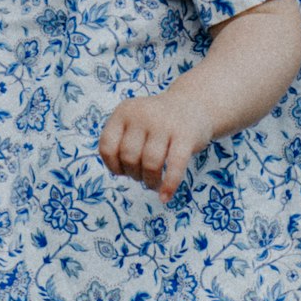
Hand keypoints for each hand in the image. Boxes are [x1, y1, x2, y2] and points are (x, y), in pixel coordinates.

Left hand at [99, 79, 213, 203]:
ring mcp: (165, 123)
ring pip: (150, 164)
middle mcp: (142, 114)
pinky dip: (169, 186)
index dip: (113, 165)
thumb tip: (119, 171)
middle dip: (134, 174)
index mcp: (125, 111)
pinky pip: (175, 166)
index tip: (123, 170)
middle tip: (143, 176)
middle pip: (129, 157)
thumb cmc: (157, 122)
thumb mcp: (134, 121)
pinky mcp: (186, 135)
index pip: (107, 146)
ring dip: (150, 181)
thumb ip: (122, 141)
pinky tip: (165, 197)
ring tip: (154, 183)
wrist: (192, 104)